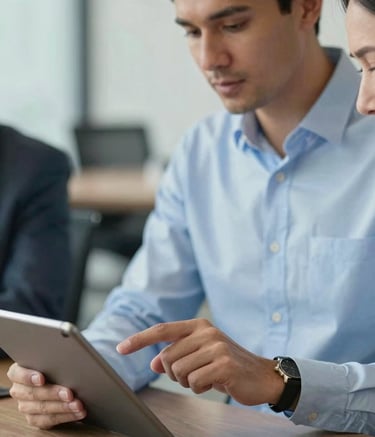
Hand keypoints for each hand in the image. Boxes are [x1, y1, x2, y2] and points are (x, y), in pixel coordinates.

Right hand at [7, 363, 85, 428]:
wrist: (58, 378)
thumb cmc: (53, 364)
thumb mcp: (50, 358)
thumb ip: (52, 358)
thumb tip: (68, 355)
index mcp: (18, 372)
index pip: (17, 374)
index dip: (28, 377)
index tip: (41, 379)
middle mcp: (19, 390)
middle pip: (33, 394)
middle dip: (53, 394)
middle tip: (69, 393)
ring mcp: (25, 406)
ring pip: (42, 408)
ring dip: (63, 407)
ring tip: (78, 404)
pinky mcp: (35, 419)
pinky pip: (49, 420)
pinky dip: (66, 416)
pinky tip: (78, 412)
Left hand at [117, 318, 283, 405]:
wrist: (262, 375)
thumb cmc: (227, 364)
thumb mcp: (200, 356)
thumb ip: (177, 354)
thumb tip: (153, 362)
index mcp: (198, 325)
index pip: (162, 330)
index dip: (139, 339)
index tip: (120, 348)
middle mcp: (206, 332)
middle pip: (167, 357)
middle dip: (175, 373)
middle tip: (194, 374)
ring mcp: (216, 346)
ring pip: (179, 371)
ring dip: (188, 381)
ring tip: (206, 377)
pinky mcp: (224, 363)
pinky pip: (194, 382)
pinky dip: (200, 388)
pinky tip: (215, 382)